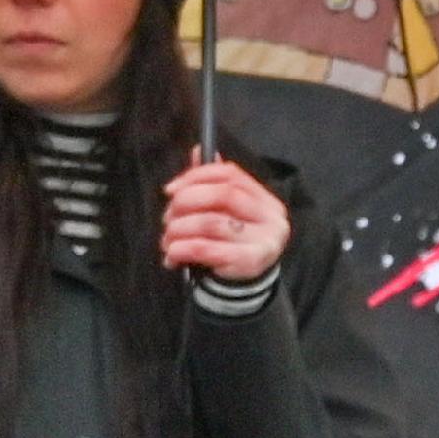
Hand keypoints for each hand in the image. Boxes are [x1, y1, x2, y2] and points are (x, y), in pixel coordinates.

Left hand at [161, 158, 288, 282]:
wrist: (243, 287)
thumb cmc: (231, 243)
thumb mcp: (224, 212)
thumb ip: (213, 182)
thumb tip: (198, 150)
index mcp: (265, 200)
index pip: (230, 174)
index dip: (196, 176)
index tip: (170, 189)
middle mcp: (272, 217)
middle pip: (223, 195)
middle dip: (186, 202)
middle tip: (167, 217)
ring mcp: (265, 240)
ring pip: (211, 223)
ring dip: (179, 230)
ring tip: (167, 239)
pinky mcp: (251, 262)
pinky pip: (208, 249)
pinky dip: (183, 249)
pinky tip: (172, 255)